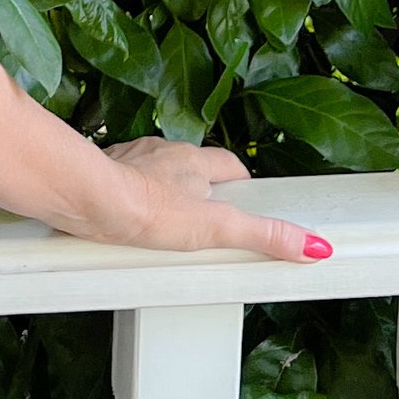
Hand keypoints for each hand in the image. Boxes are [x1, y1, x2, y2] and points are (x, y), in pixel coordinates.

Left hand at [94, 135, 331, 264]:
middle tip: (202, 220)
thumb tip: (311, 244)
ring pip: (152, 174)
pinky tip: (123, 224)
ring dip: (159, 193)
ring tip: (162, 227)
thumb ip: (262, 235)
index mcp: (192, 160)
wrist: (87, 199)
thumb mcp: (216, 228)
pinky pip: (118, 185)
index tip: (246, 204)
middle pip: (189, 168)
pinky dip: (124, 201)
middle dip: (197, 190)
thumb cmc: (146, 207)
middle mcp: (160, 154)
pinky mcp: (101, 177)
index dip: (239, 184)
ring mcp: (128, 162)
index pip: (229, 164)